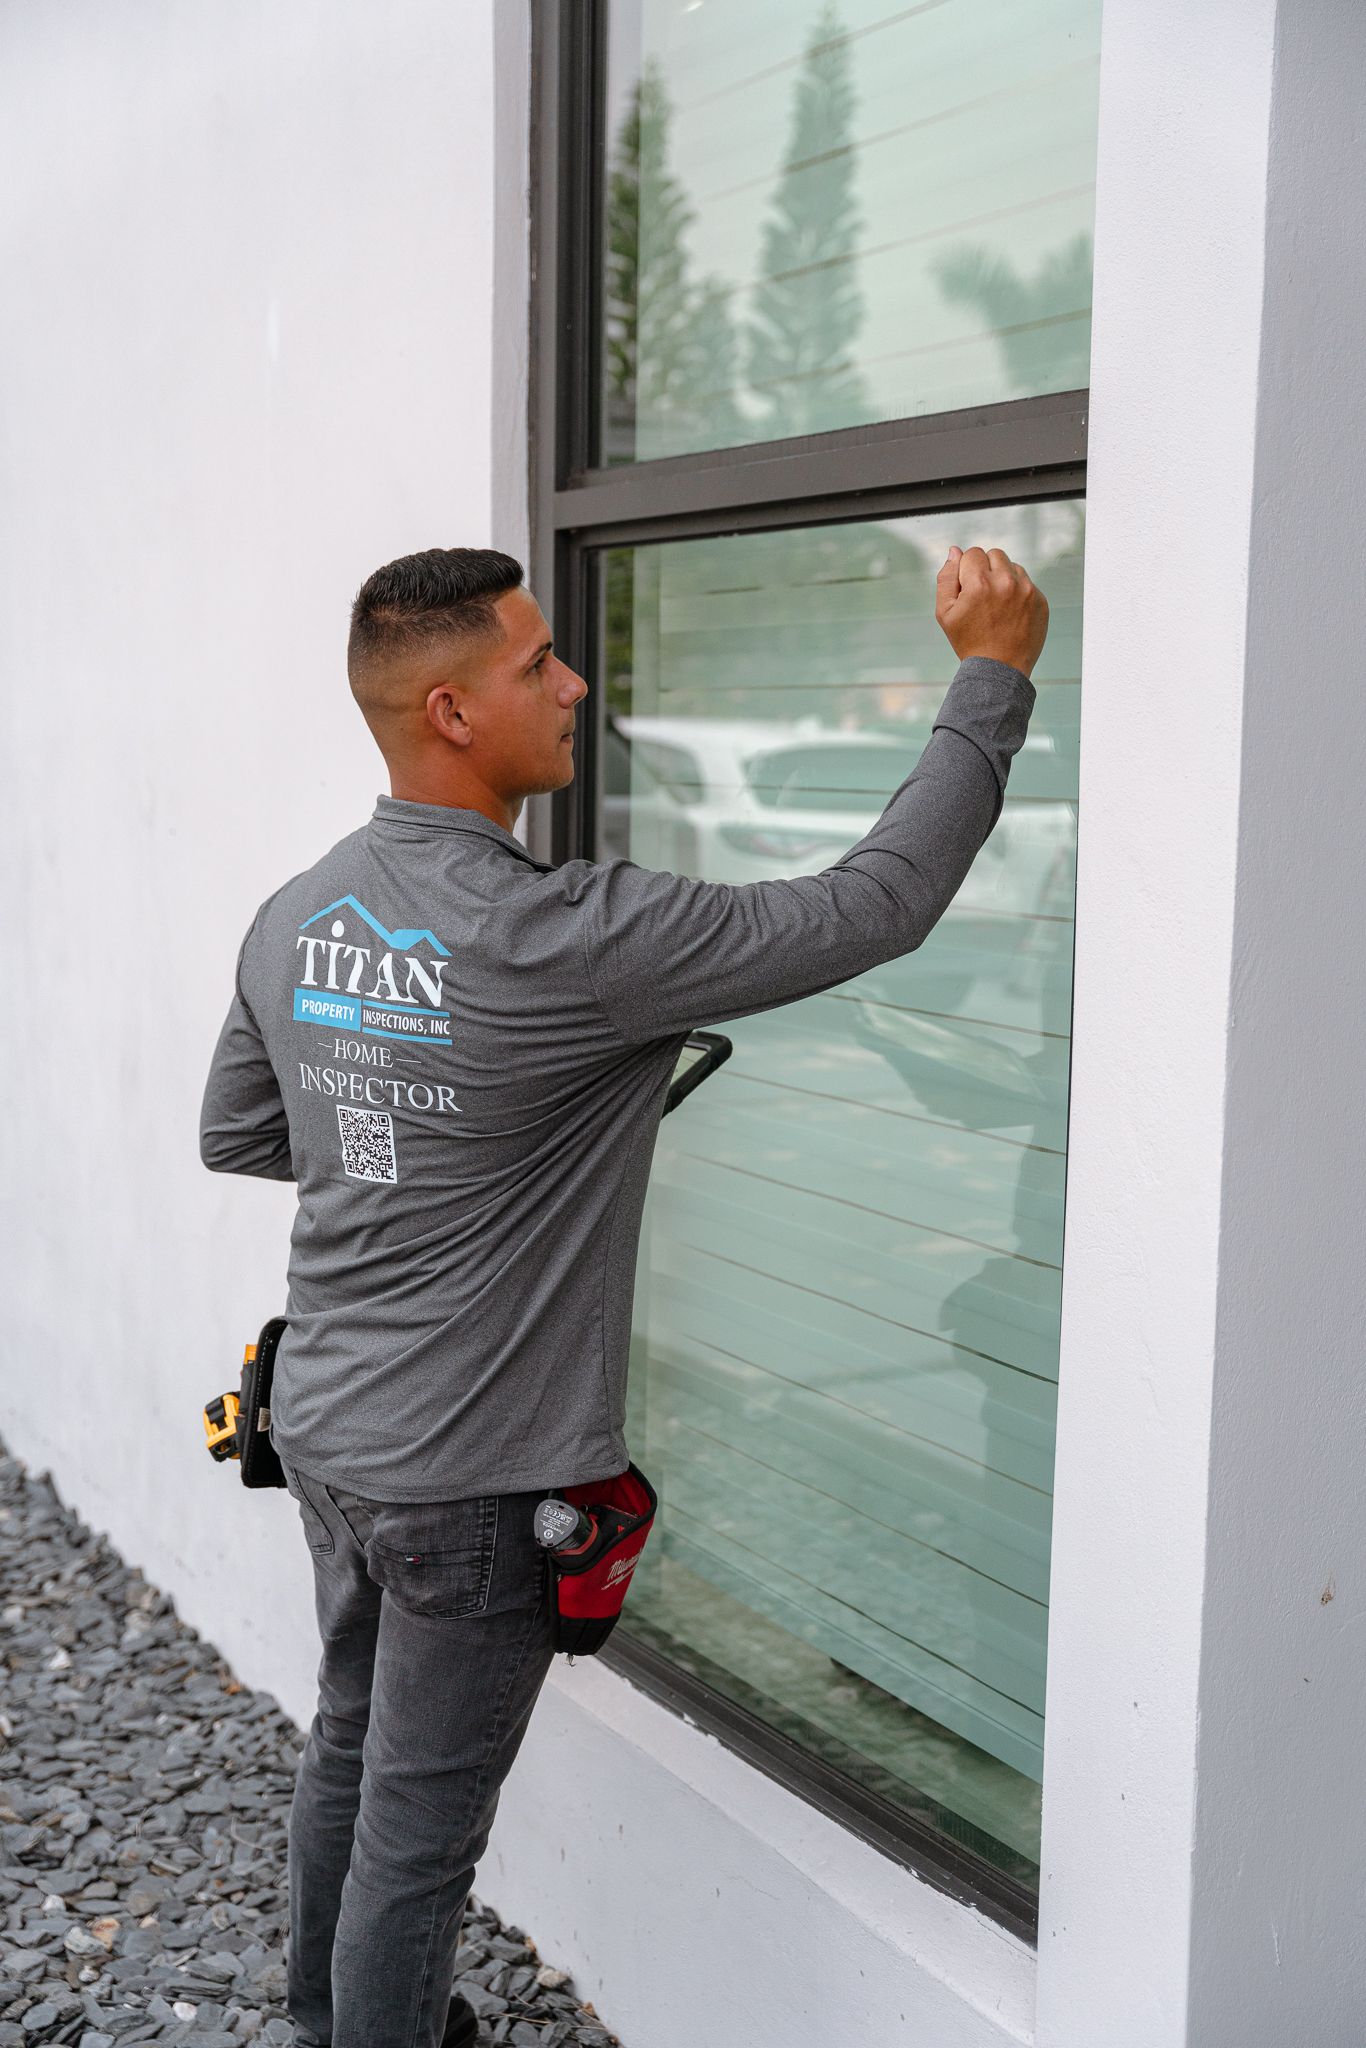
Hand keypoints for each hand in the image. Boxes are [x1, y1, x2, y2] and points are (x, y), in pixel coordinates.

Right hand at [935, 545, 1048, 678]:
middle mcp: (1006, 582)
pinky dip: (1018, 592)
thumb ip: (946, 578)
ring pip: (1012, 566)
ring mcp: (1027, 590)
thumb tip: (954, 551)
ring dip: (1003, 578)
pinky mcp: (1040, 600)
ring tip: (997, 606)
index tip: (968, 591)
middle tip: (982, 596)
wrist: (1000, 670)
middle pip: (994, 554)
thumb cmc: (969, 642)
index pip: (972, 554)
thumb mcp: (945, 613)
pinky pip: (1027, 583)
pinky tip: (1010, 613)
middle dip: (986, 569)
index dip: (966, 571)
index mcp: (980, 583)